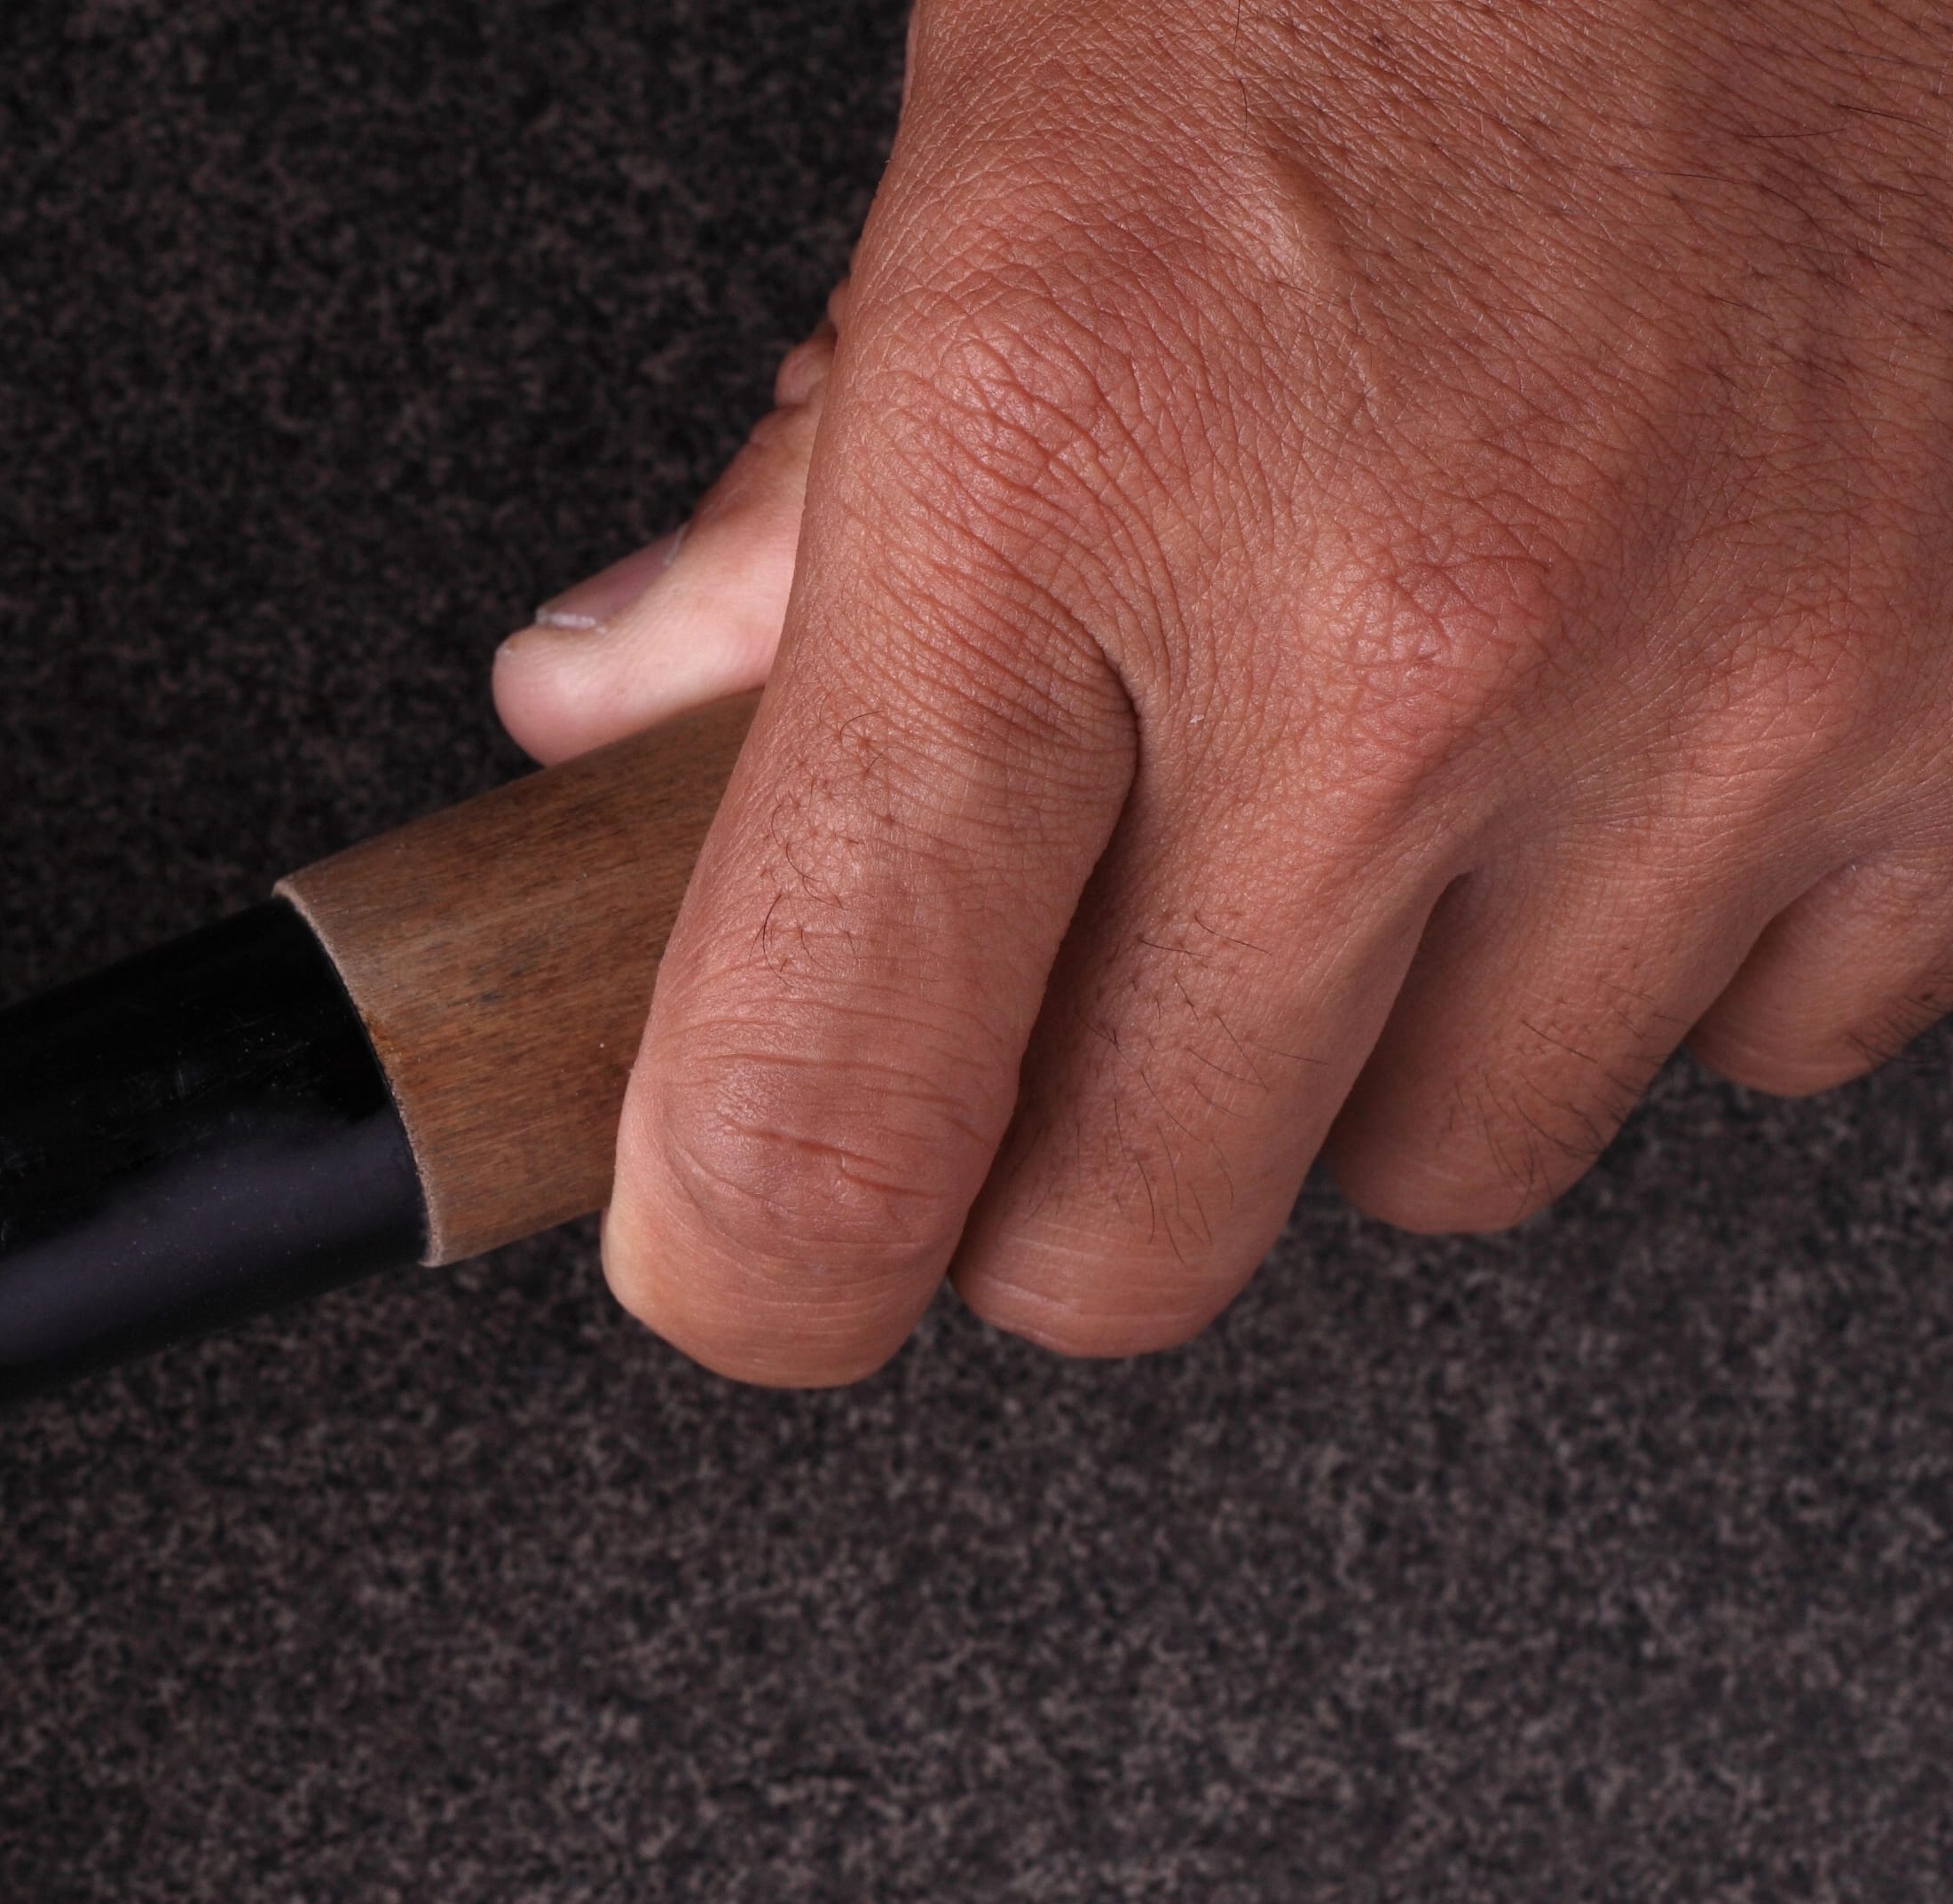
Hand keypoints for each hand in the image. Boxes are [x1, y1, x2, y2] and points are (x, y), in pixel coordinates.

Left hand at [490, 0, 1952, 1382]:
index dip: (743, 1261)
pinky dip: (1666, 946)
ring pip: (1442, 1164)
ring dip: (1370, 1045)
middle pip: (1121, 1242)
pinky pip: (1759, 1049)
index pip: (817, 1121)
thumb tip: (608, 729)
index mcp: (1051, 480)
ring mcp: (1725, 684)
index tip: (739, 1243)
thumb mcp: (992, 177)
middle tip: (1056, 970)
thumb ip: (791, 520)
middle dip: (1049, 1163)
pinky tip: (1612, 728)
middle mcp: (1399, 630)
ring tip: (1373, 765)